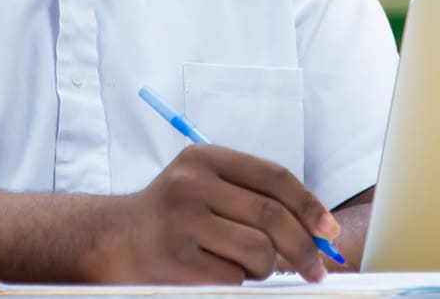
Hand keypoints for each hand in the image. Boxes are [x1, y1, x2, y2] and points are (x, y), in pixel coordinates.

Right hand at [87, 144, 340, 284]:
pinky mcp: (174, 260)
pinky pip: (233, 277)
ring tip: (248, 265)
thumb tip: (317, 232)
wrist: (110, 239)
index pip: (274, 176)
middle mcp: (190, 183)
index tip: (329, 231)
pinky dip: (238, 281)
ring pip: (258, 250)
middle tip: (316, 269)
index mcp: (204, 157)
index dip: (310, 204)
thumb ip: (253, 198)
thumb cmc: (171, 216)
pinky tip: (218, 273)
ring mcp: (180, 222)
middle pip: (272, 216)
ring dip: (266, 267)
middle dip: (303, 247)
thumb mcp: (205, 187)